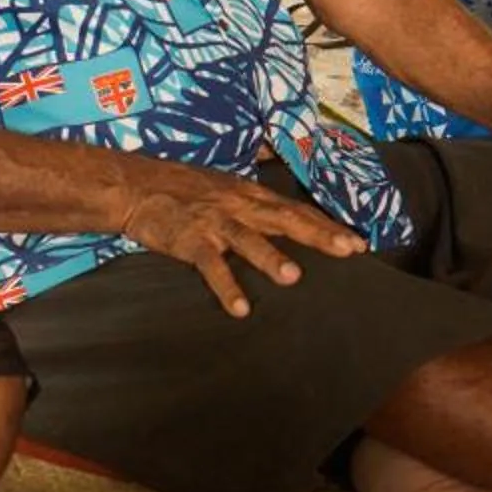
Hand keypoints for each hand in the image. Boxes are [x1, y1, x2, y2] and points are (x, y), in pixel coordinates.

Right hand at [116, 157, 365, 315]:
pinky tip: (241, 308)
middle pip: (285, 219)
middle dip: (319, 235)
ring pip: (248, 239)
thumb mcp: (223, 182)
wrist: (135, 186)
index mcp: (249, 194)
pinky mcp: (190, 240)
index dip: (326, 224)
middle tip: (349, 250)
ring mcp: (214, 222)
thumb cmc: (180, 186)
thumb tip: (279, 192)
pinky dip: (226, 286)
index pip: (295, 209)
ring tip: (294, 277)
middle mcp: (238, 205)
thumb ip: (252, 195)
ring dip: (271, 257)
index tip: (357, 241)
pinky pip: (211, 266)